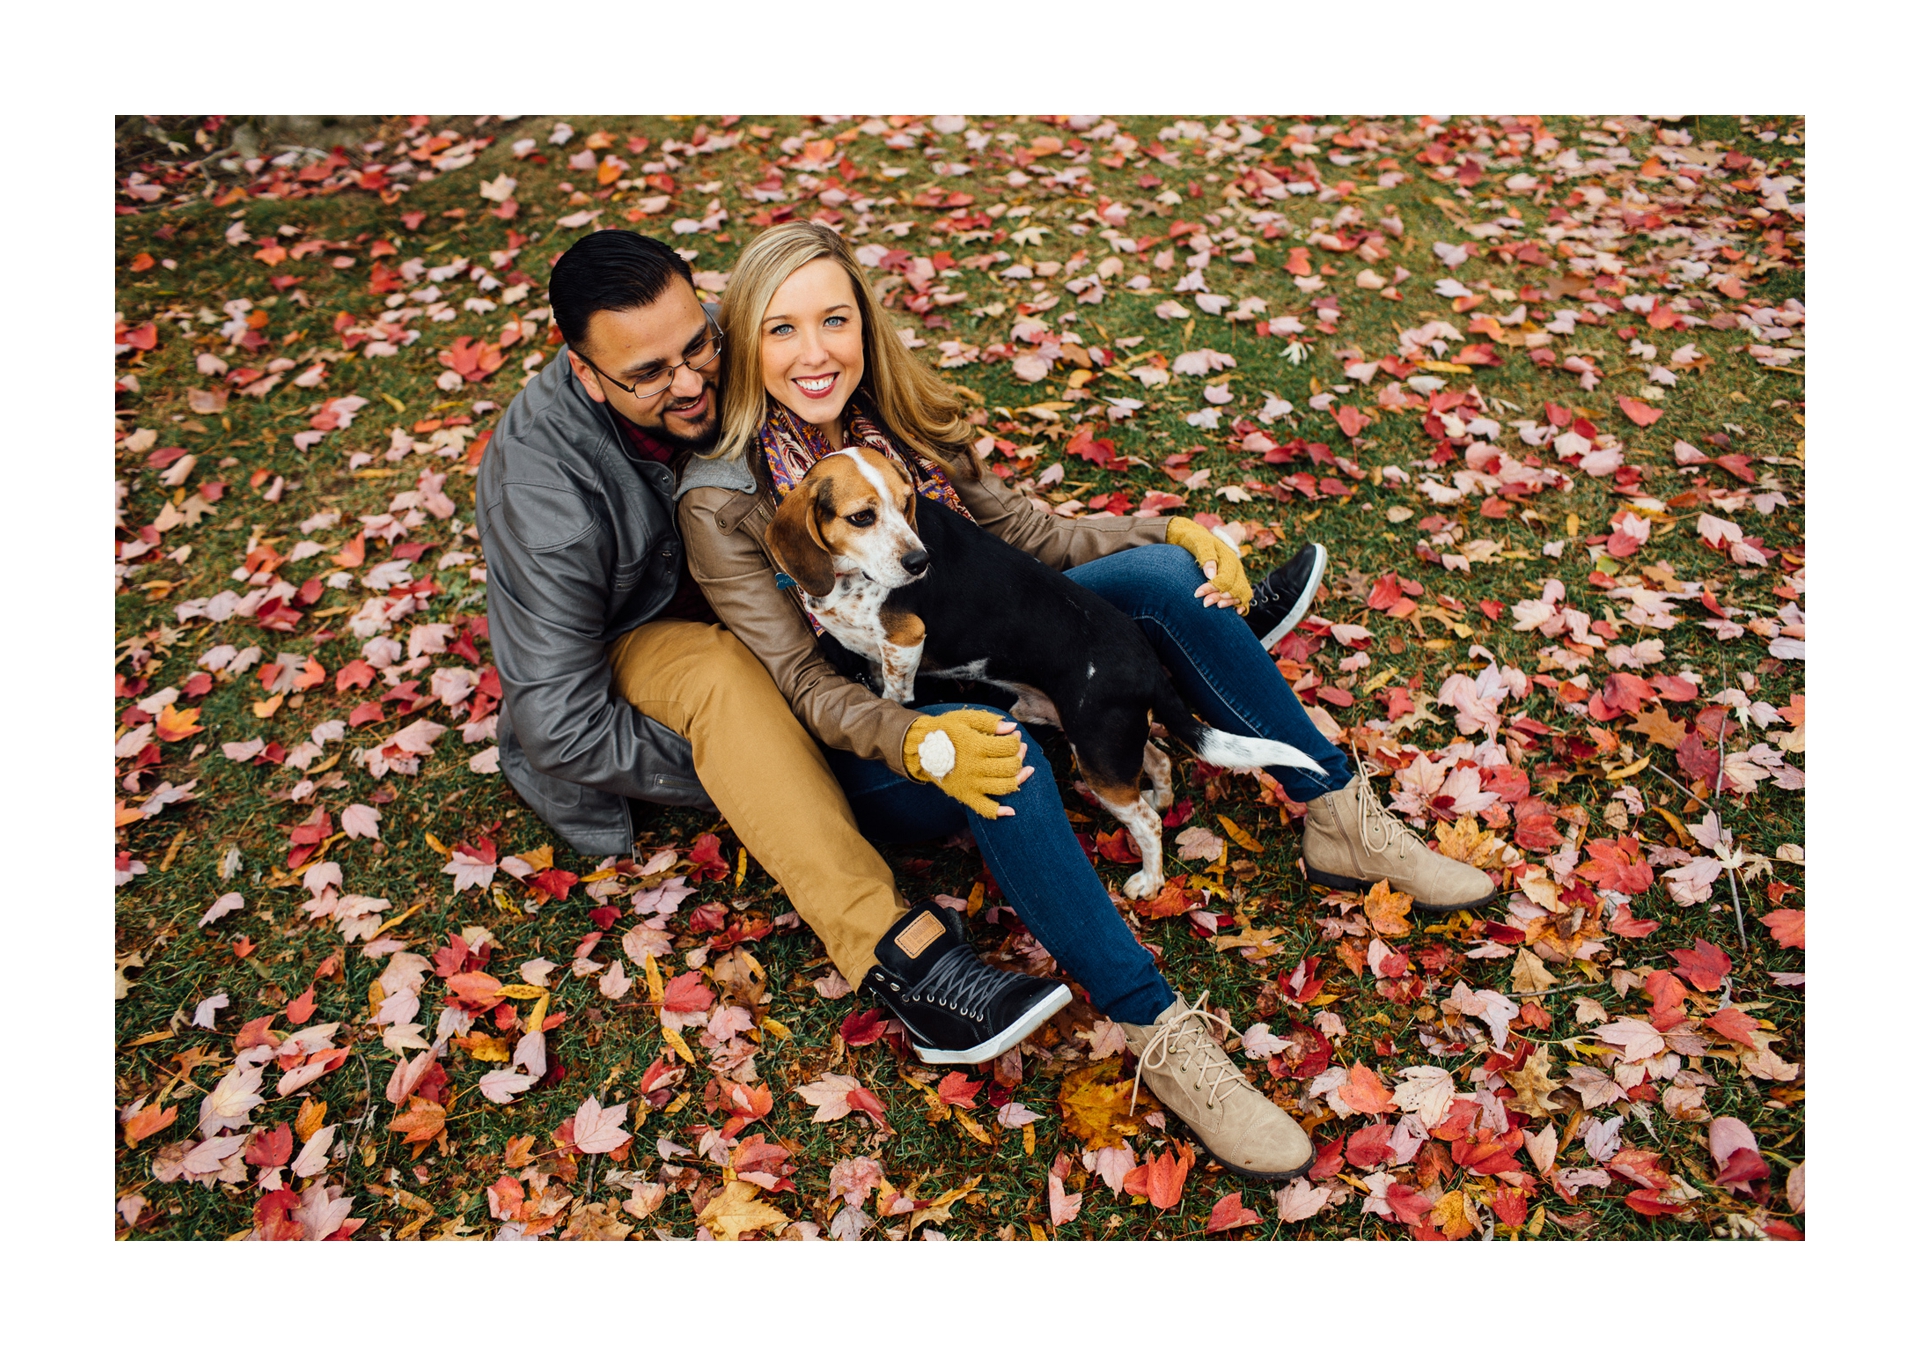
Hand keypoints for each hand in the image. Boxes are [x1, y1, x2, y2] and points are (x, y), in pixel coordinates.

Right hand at [903, 708, 1034, 817]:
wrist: (919, 749)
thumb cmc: (944, 730)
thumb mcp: (964, 719)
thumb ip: (989, 722)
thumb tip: (1012, 727)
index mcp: (975, 745)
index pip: (1008, 746)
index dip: (1016, 740)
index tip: (1014, 736)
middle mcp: (975, 767)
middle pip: (1010, 766)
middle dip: (1020, 756)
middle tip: (1020, 750)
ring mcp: (970, 784)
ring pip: (1004, 786)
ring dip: (1020, 778)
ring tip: (1026, 770)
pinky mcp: (965, 795)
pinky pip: (985, 808)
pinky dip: (999, 811)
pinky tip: (1011, 810)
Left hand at [1166, 516, 1250, 613]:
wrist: (1198, 539)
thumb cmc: (1197, 541)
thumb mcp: (1199, 543)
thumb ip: (1206, 557)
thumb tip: (1211, 576)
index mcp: (1229, 559)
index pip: (1225, 579)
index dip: (1212, 588)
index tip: (1196, 594)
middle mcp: (1237, 569)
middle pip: (1236, 588)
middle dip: (1220, 597)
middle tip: (1204, 603)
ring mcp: (1238, 576)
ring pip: (1243, 593)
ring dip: (1231, 602)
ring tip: (1217, 607)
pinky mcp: (1236, 583)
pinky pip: (1245, 596)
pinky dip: (1243, 605)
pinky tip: (1235, 612)